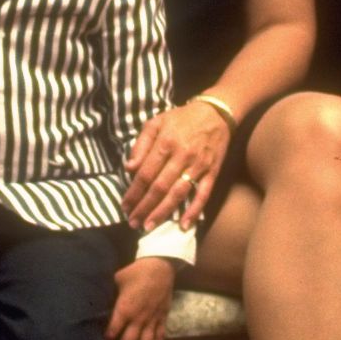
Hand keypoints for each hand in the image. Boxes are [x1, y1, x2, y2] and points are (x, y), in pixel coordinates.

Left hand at [105, 256, 175, 339]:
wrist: (160, 266)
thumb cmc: (136, 272)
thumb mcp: (117, 279)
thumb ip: (109, 292)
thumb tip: (97, 297)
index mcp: (124, 309)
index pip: (112, 332)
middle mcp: (138, 319)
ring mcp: (152, 320)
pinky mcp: (163, 319)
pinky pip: (160, 338)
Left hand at [123, 102, 232, 231]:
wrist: (216, 113)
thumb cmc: (181, 119)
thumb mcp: (156, 122)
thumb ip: (141, 144)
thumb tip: (129, 168)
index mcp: (165, 142)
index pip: (145, 173)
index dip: (134, 192)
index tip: (125, 206)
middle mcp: (181, 155)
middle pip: (160, 187)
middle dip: (144, 207)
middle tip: (133, 223)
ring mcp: (198, 165)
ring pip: (178, 193)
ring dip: (163, 212)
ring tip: (149, 226)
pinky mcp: (212, 172)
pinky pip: (203, 194)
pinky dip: (194, 211)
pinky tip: (184, 225)